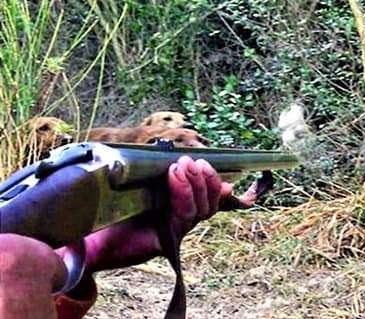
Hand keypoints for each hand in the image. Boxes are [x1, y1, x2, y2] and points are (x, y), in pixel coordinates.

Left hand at [56, 156, 272, 273]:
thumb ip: (154, 173)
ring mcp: (175, 232)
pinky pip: (183, 217)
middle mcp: (180, 221)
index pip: (209, 197)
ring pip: (200, 209)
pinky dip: (182, 194)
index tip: (210, 164)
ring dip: (195, 183)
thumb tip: (173, 158)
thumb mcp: (136, 185)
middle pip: (209, 204)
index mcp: (177, 208)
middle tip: (194, 161)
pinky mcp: (166, 240)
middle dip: (206, 180)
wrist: (89, 241)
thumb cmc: (110, 212)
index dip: (215, 184)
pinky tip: (174, 175)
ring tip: (183, 165)